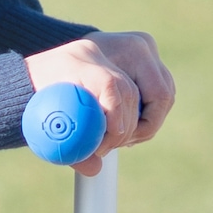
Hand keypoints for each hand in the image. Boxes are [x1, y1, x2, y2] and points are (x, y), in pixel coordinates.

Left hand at [22, 32, 174, 174]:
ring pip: (163, 96)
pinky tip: (127, 126)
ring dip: (146, 124)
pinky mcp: (153, 60)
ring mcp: (145, 49)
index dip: (117, 124)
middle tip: (113, 146)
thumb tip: (94, 168)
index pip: (115, 88)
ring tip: (119, 137)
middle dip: (137, 129)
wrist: (54, 66)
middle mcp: (128, 44)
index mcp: (94, 50)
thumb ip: (69, 144)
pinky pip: (163, 95)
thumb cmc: (48, 89)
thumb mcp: (48, 112)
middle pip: (155, 94)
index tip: (104, 146)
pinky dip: (150, 115)